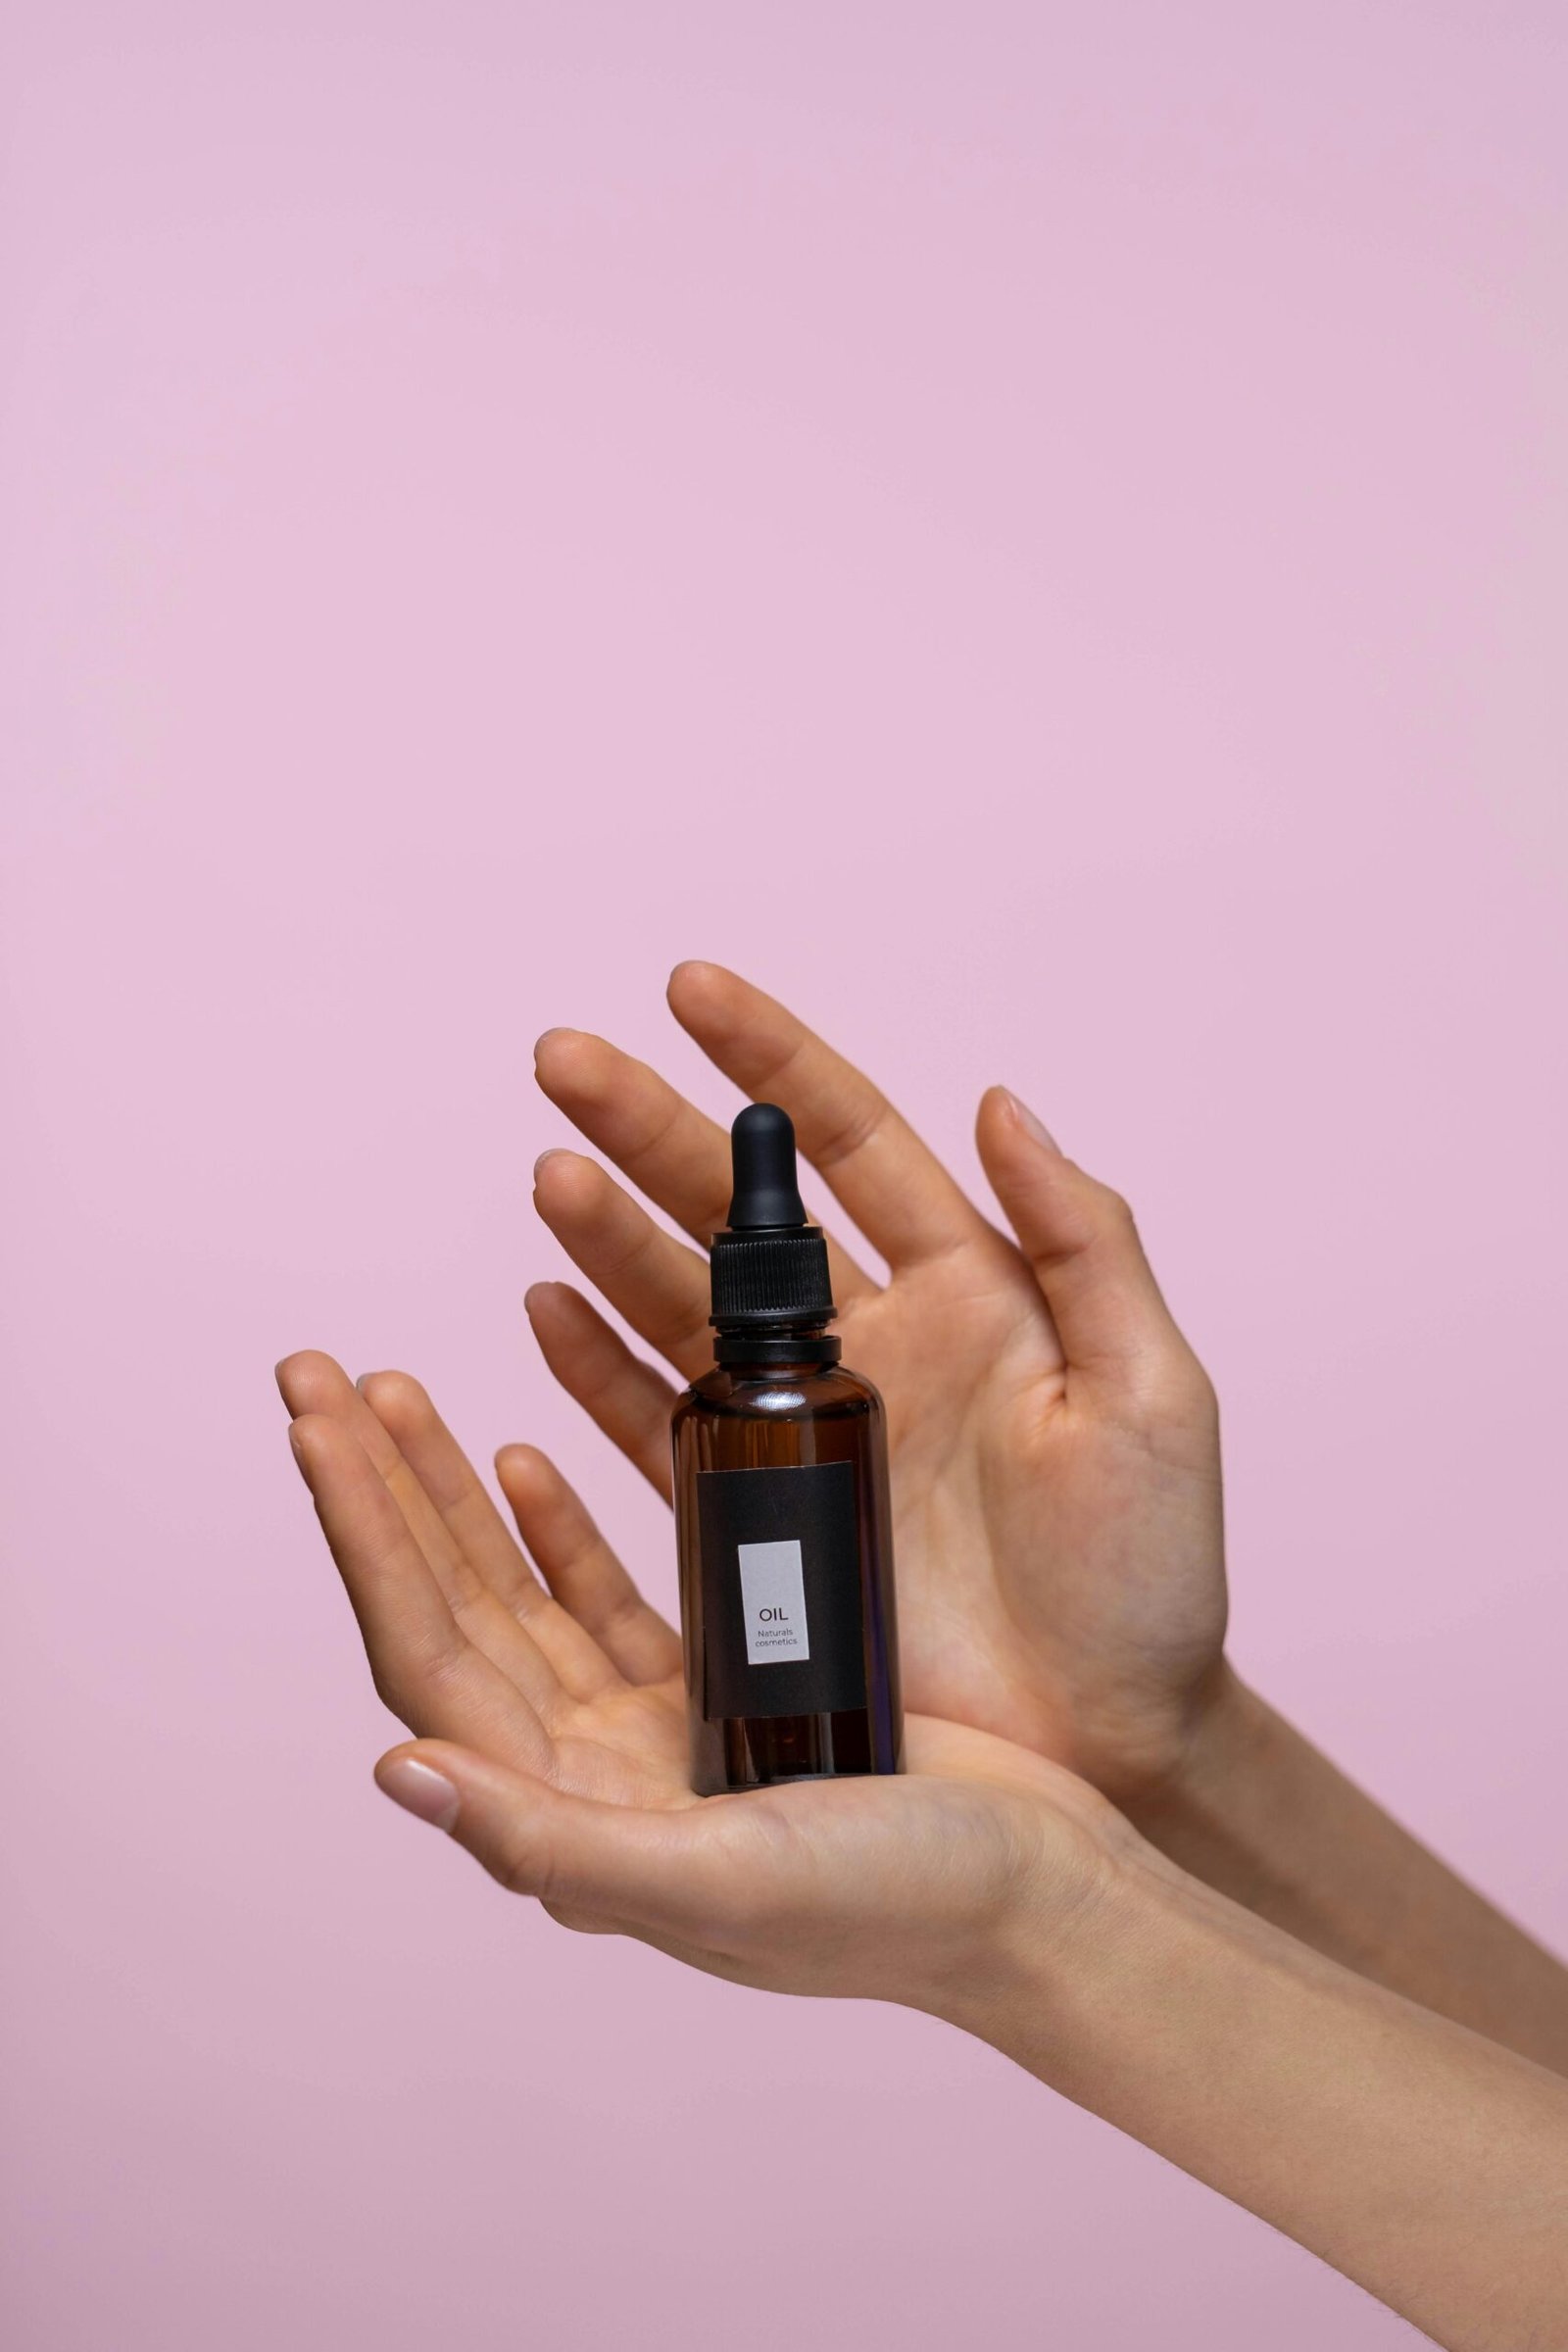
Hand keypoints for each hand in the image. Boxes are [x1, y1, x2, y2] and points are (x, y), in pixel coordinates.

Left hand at [275, 1351, 1114, 2009]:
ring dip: (450, 1491)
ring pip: (516, 1585)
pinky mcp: (717, 1687)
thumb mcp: (726, 1881)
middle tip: (318, 1373)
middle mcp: (588, 1772)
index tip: (317, 1422)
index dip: (365, 1536)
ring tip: (395, 1390)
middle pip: (449, 1604)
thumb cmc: (899, 1905)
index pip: (427, 1654)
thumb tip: (398, 1770)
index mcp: (571, 1816)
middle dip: (380, 1489)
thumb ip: (558, 1841)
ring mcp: (647, 1727)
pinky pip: (605, 1593)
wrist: (1044, 1896)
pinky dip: (559, 1524)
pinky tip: (526, 1455)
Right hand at [528, 963, 1226, 1799]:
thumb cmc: (1150, 1579)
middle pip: (738, 1212)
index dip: (770, 1063)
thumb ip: (1087, 1244)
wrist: (1113, 1744)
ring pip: (682, 1304)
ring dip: (608, 1238)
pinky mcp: (765, 1516)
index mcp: (973, 1290)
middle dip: (649, 1130)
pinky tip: (546, 1308)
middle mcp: (877, 1339)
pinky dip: (598, 1368)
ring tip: (547, 1180)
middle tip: (561, 1067)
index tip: (687, 991)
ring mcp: (811, 1427)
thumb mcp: (1152, 1396)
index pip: (853, 1143)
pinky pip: (659, 1423)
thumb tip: (1001, 1101)